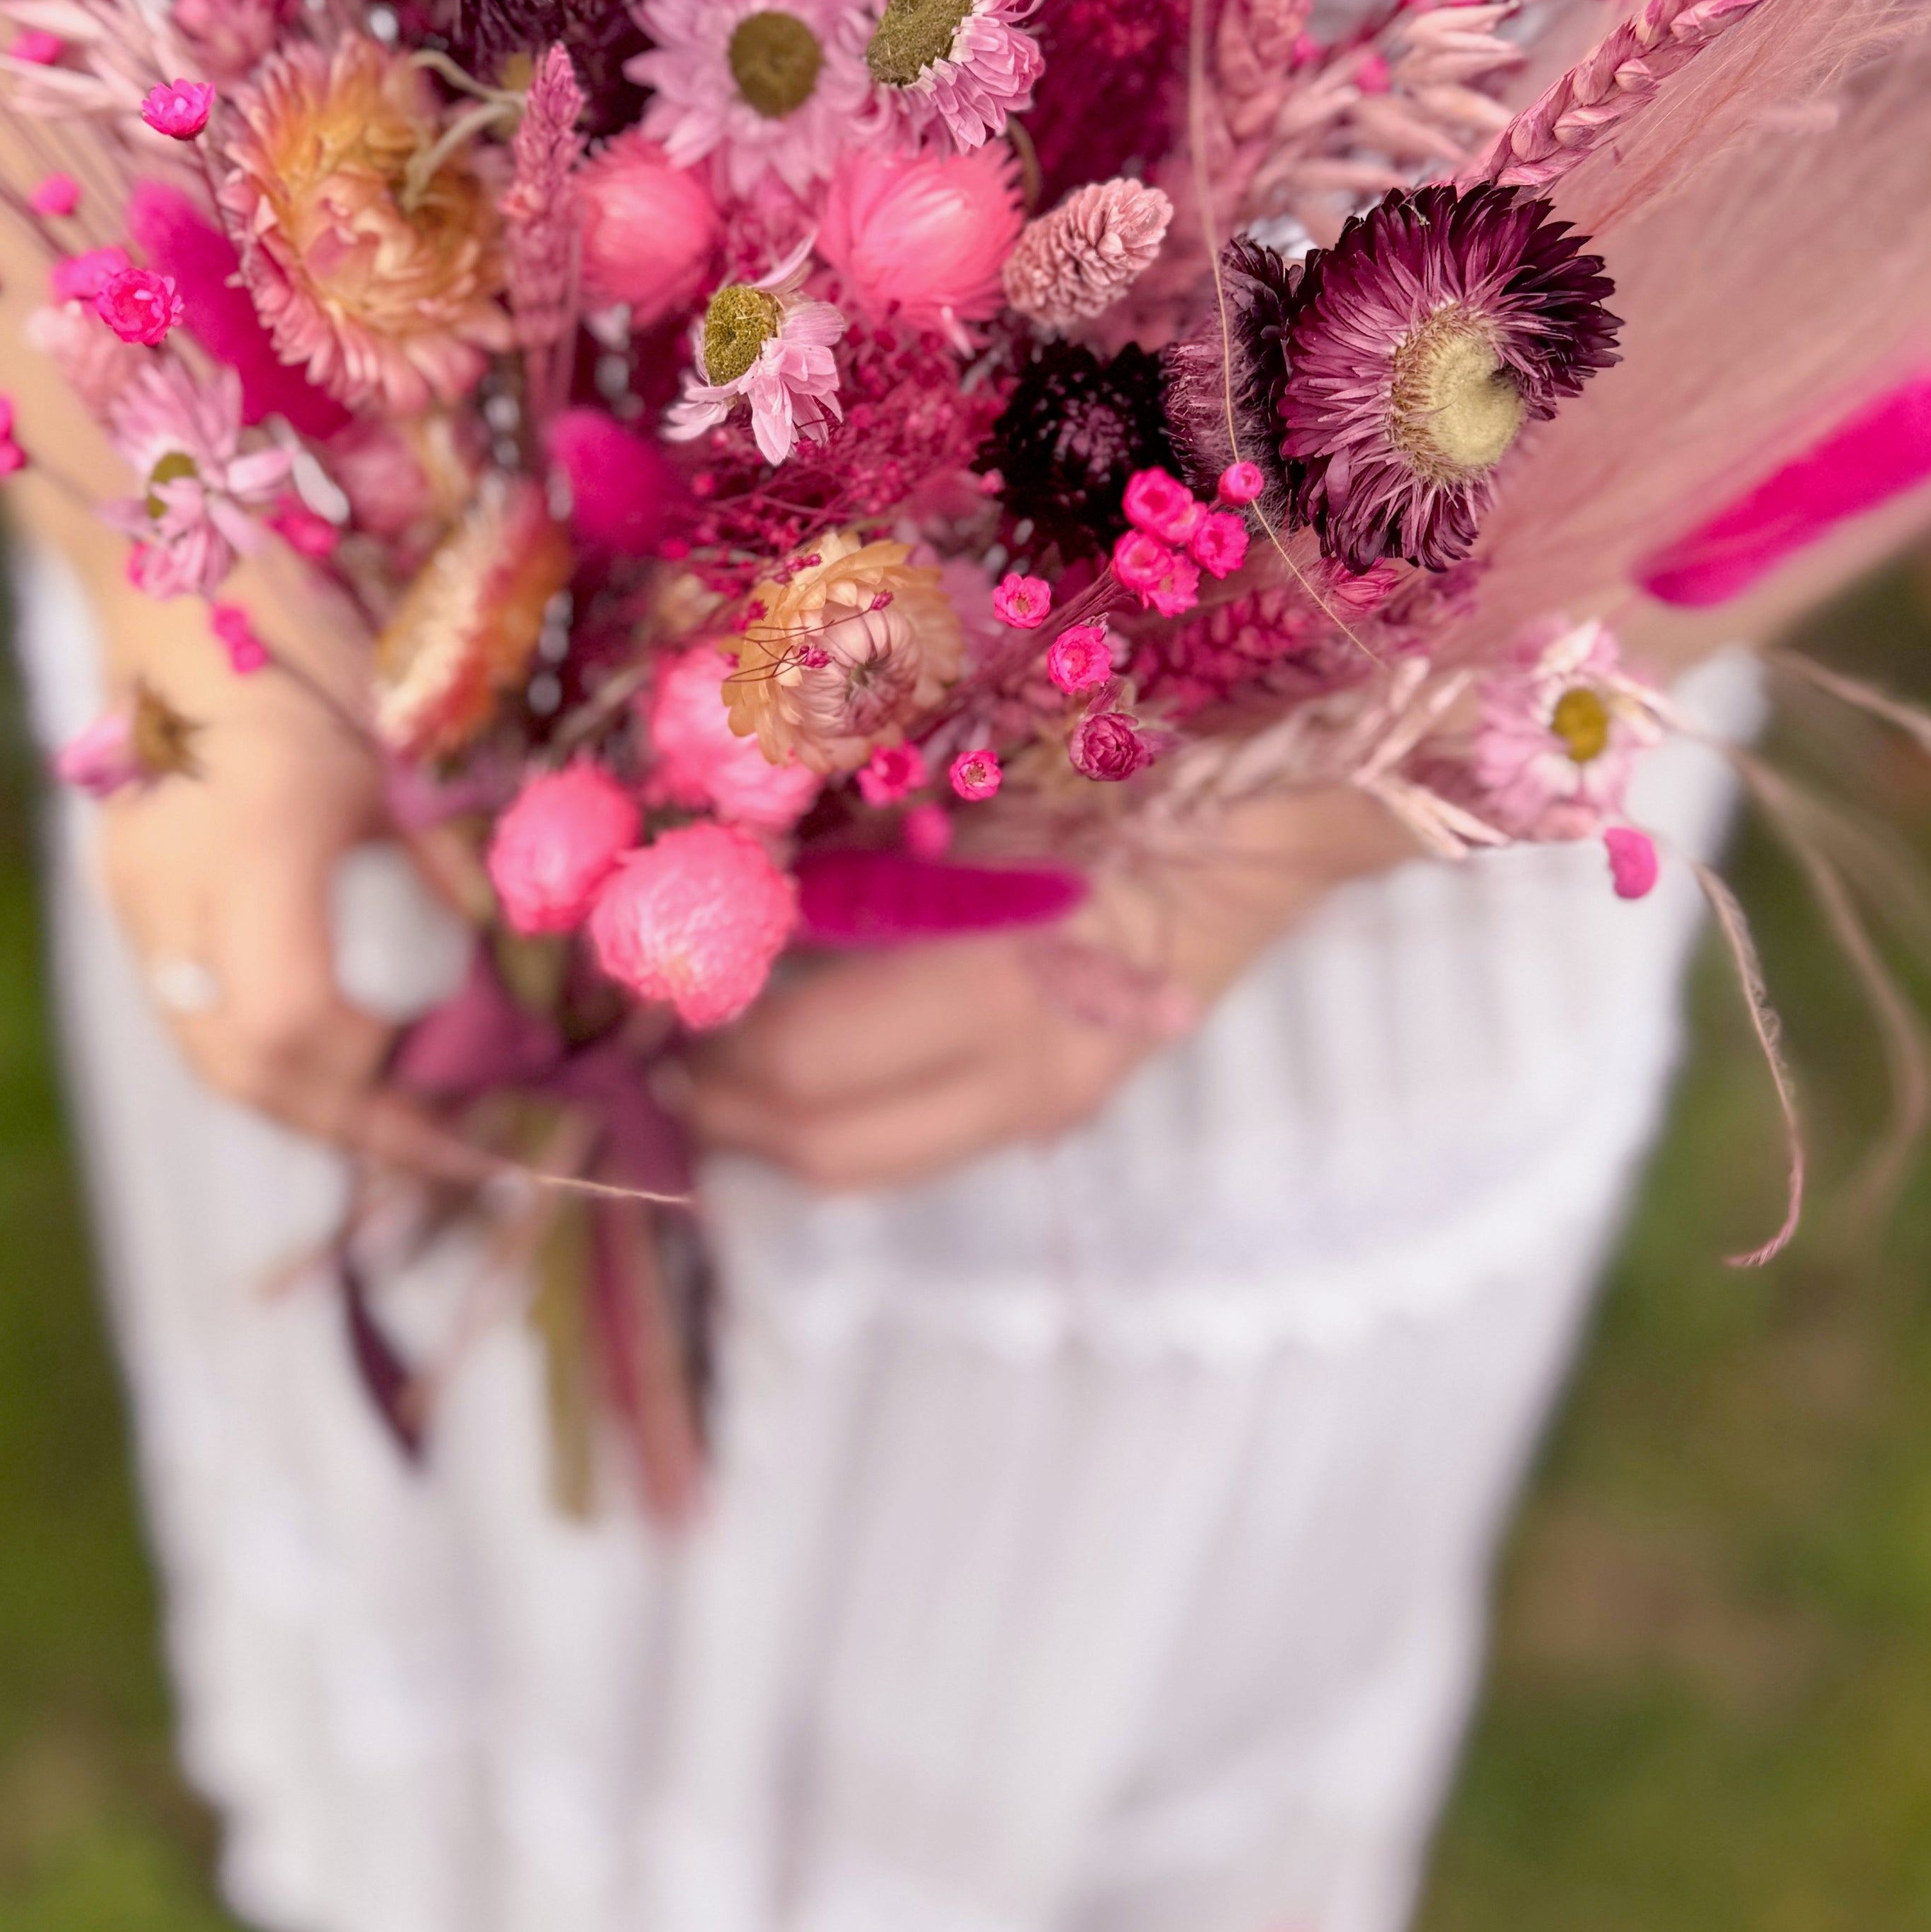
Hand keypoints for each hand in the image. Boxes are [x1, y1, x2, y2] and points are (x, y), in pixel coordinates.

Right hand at [95, 645, 482, 1183]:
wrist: (180, 572)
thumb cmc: (306, 636)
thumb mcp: (404, 745)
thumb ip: (451, 866)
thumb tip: (513, 984)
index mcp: (251, 846)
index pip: (302, 1029)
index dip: (391, 1093)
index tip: (479, 1109)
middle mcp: (169, 887)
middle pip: (248, 1070)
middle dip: (359, 1123)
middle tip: (459, 1145)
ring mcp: (132, 894)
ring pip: (211, 1054)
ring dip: (312, 1098)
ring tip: (406, 1114)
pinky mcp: (124, 888)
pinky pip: (194, 1009)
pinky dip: (270, 1049)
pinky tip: (341, 1047)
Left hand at [679, 784, 1406, 1193]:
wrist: (1276, 815)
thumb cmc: (1118, 768)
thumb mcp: (973, 798)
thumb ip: (854, 866)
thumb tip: (721, 912)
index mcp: (995, 990)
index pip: (804, 1070)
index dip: (713, 1044)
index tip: (655, 999)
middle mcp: (1026, 1078)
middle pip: (826, 1151)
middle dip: (729, 1116)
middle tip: (666, 1058)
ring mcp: (1055, 1105)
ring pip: (873, 1163)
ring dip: (785, 1127)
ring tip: (728, 1065)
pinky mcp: (1067, 1105)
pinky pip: (927, 1138)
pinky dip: (854, 1112)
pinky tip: (820, 1056)